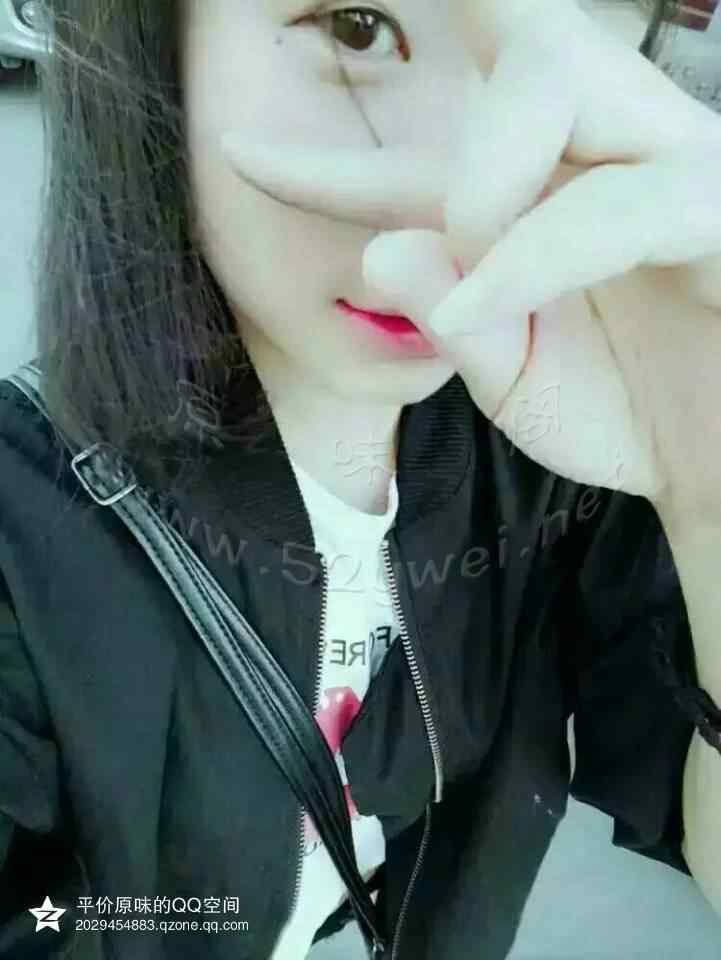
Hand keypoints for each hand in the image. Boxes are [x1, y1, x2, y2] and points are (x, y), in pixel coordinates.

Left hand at [223, 0, 720, 522]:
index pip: (424, 159)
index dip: (329, 164)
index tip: (242, 158)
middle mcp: (609, 154)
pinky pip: (621, 201)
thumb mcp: (511, 378)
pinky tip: (483, 307)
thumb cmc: (625, 414)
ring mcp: (674, 165)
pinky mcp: (720, 210)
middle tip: (435, 244)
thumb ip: (449, 316)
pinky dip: (533, 253)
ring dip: (480, 183)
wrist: (715, 470)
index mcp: (546, 195)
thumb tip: (381, 250)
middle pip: (519, 44)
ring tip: (473, 296)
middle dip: (439, 136)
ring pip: (559, 76)